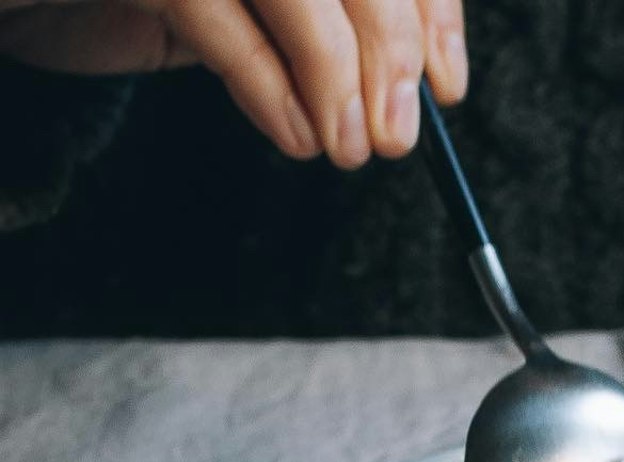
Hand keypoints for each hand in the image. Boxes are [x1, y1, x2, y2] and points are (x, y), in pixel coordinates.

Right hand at [0, 0, 467, 167]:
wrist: (22, 2)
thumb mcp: (257, 10)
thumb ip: (324, 23)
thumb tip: (415, 82)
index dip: (429, 14)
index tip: (447, 87)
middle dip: (389, 54)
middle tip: (397, 138)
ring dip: (334, 78)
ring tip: (348, 151)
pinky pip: (209, 9)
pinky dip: (264, 84)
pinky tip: (297, 138)